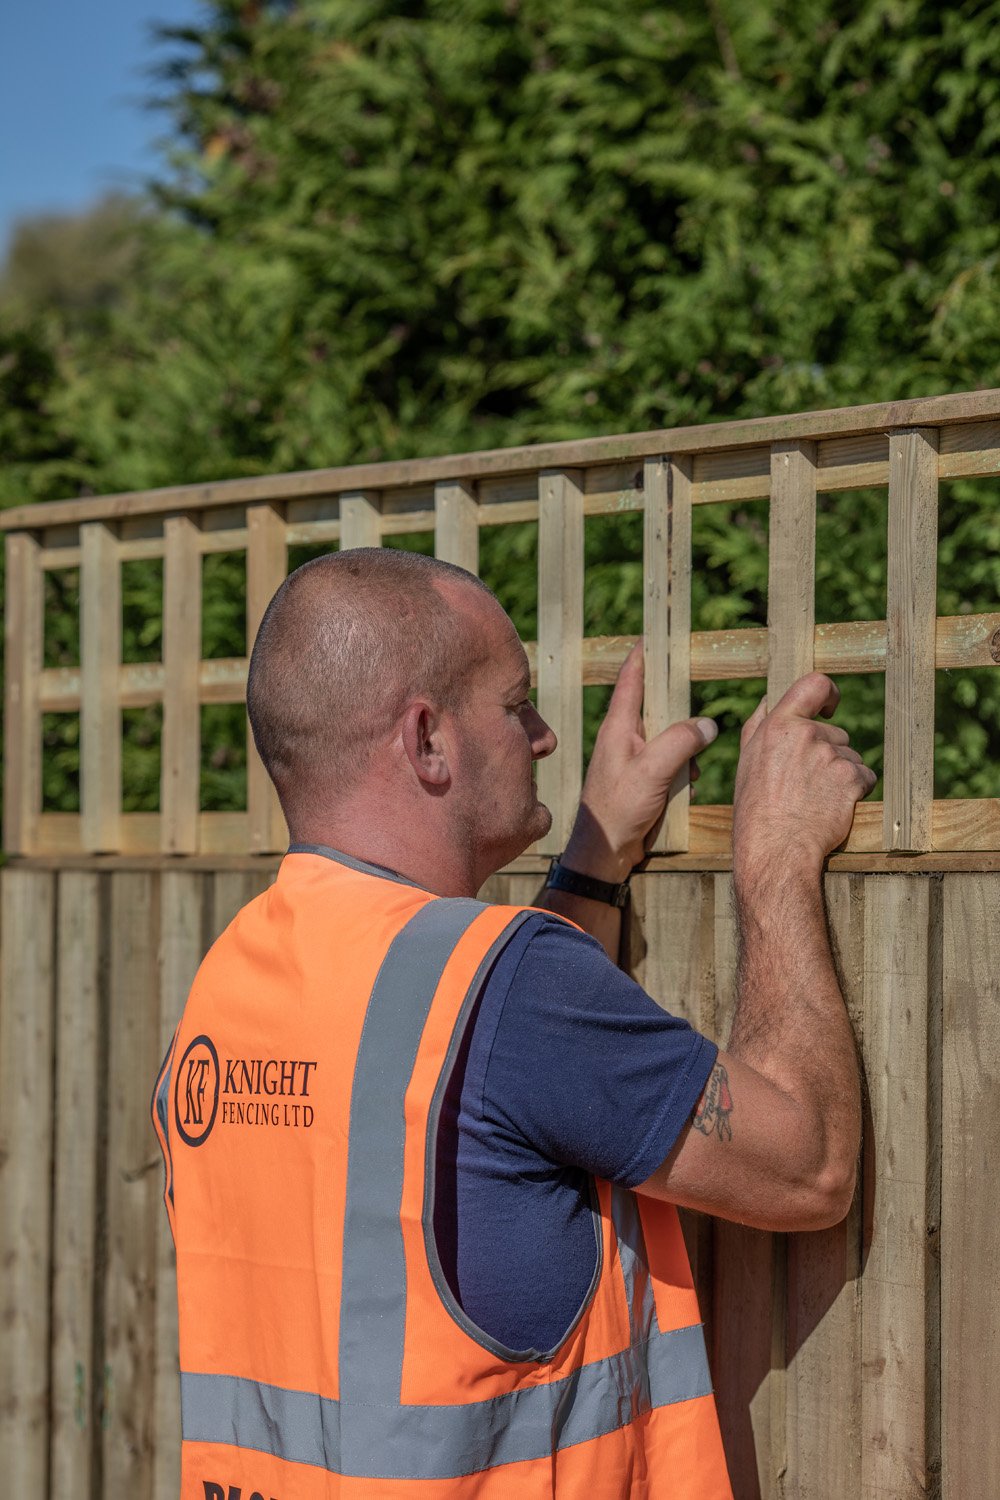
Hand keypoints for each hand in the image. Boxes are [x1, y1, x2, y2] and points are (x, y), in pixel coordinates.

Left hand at [563, 641, 717, 880]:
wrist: (606, 854)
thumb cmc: (617, 810)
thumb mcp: (652, 771)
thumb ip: (681, 742)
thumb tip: (708, 725)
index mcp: (618, 726)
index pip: (631, 678)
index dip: (644, 653)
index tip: (656, 631)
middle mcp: (626, 737)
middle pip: (660, 706)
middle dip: (681, 708)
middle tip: (699, 703)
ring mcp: (636, 759)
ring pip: (673, 738)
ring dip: (687, 751)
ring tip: (688, 775)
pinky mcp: (646, 779)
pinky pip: (674, 765)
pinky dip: (684, 774)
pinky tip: (684, 791)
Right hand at [732, 672, 876, 874]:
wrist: (776, 848)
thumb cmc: (756, 809)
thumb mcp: (746, 762)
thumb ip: (758, 726)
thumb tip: (770, 699)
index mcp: (778, 726)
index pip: (813, 685)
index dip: (828, 693)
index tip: (830, 707)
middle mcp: (806, 735)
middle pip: (836, 734)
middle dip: (830, 754)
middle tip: (808, 784)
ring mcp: (831, 756)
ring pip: (851, 757)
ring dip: (842, 775)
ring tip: (817, 799)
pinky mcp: (851, 778)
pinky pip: (865, 778)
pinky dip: (856, 791)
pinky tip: (834, 806)